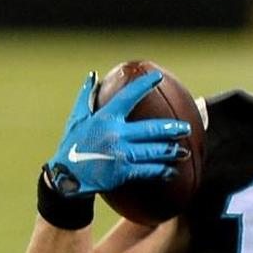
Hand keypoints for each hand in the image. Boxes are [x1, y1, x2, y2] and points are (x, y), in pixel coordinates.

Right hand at [44, 71, 190, 196]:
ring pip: (154, 151)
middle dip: (172, 128)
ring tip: (185, 152)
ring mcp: (120, 153)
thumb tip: (93, 75)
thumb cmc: (71, 145)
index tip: (158, 77)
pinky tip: (173, 172)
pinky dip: (162, 171)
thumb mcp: (76, 119)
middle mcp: (114, 134)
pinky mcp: (123, 171)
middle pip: (150, 129)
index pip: (127, 97)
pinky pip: (149, 170)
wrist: (66, 177)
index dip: (143, 86)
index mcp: (104, 118)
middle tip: (187, 128)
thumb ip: (86, 97)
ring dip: (172, 151)